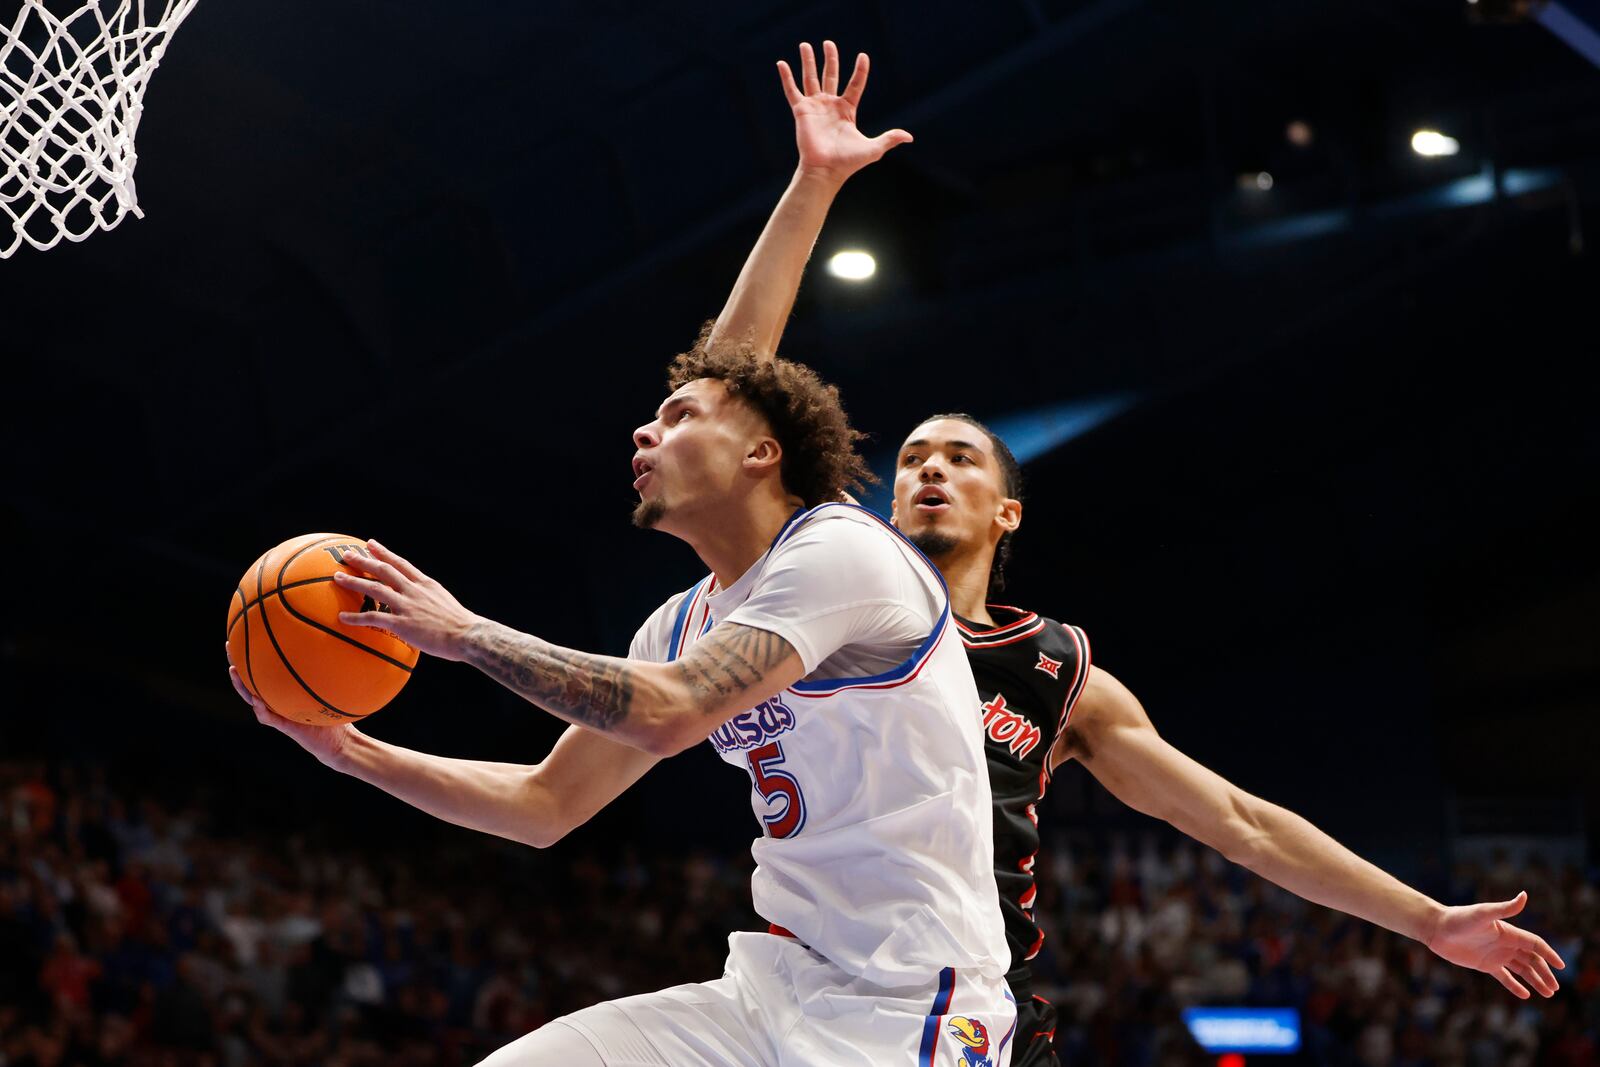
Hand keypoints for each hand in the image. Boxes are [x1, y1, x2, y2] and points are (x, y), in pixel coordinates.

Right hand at [226, 649, 354, 766]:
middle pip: (252, 682)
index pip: (266, 672)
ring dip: (241, 686)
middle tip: (228, 647)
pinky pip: (268, 718)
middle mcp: (278, 702)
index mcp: (285, 692)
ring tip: (233, 670)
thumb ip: (330, 670)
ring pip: (253, 699)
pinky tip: (256, 701)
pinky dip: (261, 709)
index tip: (243, 635)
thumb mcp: (334, 687)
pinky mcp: (286, 727)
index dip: (253, 656)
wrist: (341, 742)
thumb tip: (337, 641)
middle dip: (239, 665)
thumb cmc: (337, 713)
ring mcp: (280, 714)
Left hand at [331, 540, 480, 660]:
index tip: (371, 544)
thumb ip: (431, 599)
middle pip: (383, 570)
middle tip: (347, 554)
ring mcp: (407, 605)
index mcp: (425, 584)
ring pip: (374, 588)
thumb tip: (424, 603)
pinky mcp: (402, 623)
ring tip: (337, 577)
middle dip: (363, 560)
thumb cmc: (461, 624)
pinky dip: (356, 617)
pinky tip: (342, 617)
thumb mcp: (445, 602)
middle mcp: (414, 590)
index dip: (384, 553)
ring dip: (354, 581)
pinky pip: (373, 617)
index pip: (400, 563)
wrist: (467, 634)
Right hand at [778, 40, 911, 183]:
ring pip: (811, 78)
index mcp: (847, 110)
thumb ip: (889, 138)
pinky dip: (786, 78)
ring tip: (805, 44)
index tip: (862, 56)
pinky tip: (781, 63)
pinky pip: (792, 91)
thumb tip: (909, 137)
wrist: (826, 170)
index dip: (860, 71)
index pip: (855, 84)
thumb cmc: (848, 162)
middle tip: (828, 43)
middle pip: (830, 75)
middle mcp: (830, 105)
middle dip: (830, 59)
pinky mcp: (801, 111)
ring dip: (808, 61)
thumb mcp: (873, 149)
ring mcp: (815, 106)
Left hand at [1425, 891, 1564, 997]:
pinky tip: (1526, 995)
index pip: (1535, 944)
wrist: (1436, 928)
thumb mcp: (1483, 913)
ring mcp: (1496, 955)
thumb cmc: (1459, 918)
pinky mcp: (1485, 965)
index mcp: (1509, 933)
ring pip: (1521, 970)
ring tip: (1548, 993)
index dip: (1548, 954)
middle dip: (1545, 973)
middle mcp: (1505, 944)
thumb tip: (1524, 895)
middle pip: (1532, 960)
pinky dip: (1515, 986)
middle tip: (1555, 988)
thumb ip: (1505, 908)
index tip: (1561, 966)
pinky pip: (1504, 977)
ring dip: (1535, 980)